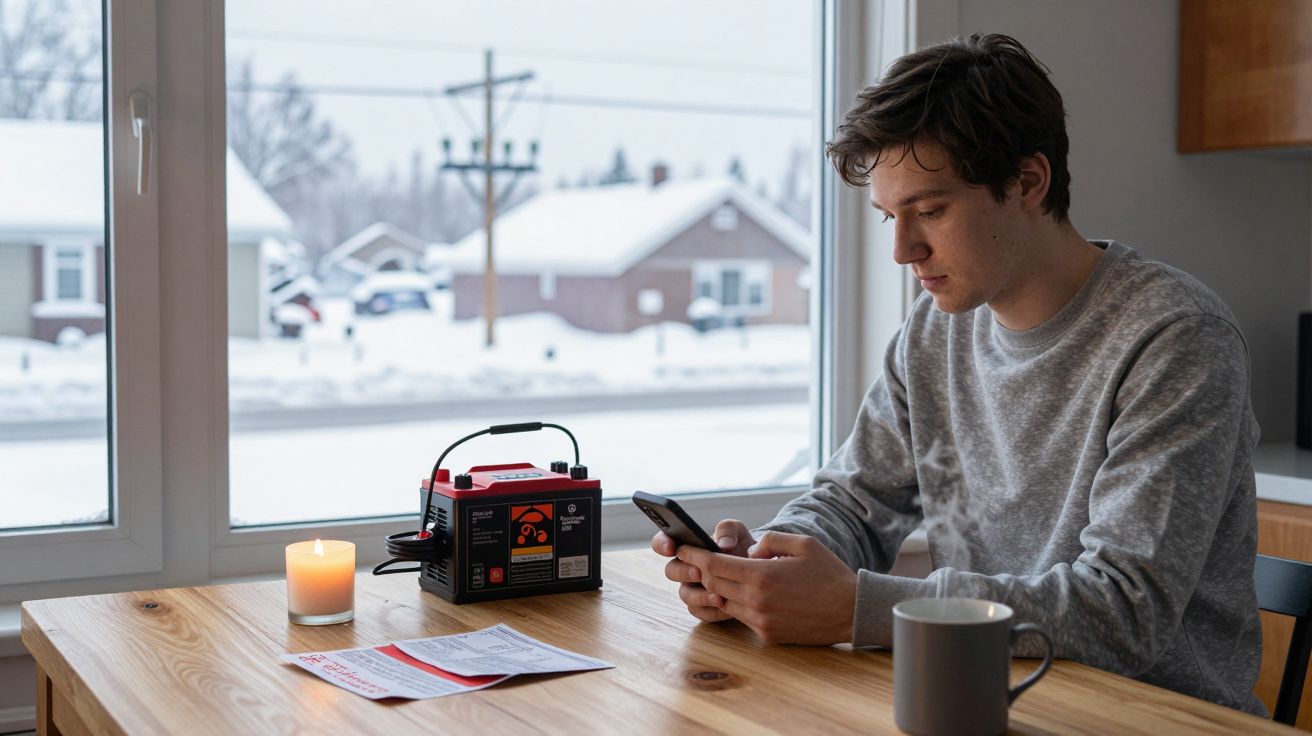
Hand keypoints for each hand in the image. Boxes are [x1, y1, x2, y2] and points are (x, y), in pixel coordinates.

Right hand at [651, 519, 755, 622]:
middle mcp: (684, 568)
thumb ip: (727, 530)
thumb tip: (724, 545)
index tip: (671, 548)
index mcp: (687, 546)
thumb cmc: (741, 547)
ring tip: (719, 596)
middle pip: (671, 571)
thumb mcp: (737, 531)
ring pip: (685, 595)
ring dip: (700, 596)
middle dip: (683, 572)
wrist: (755, 570)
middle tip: (699, 572)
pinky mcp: (702, 607)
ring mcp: (691, 589)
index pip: (662, 542)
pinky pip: (700, 612)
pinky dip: (712, 610)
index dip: (661, 545)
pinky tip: (727, 607)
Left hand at [676, 531, 856, 644]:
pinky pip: (741, 616)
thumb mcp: (803, 543)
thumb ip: (770, 540)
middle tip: (698, 559)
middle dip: (703, 570)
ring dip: (719, 588)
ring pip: (724, 602)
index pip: (714, 565)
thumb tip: (750, 550)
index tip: (683, 548)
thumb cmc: (829, 574)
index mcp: (762, 575)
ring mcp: (760, 621)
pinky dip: (737, 603)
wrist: (851, 611)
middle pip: (713, 583)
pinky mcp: (767, 635)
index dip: (694, 555)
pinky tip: (745, 593)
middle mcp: (756, 601)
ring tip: (720, 575)